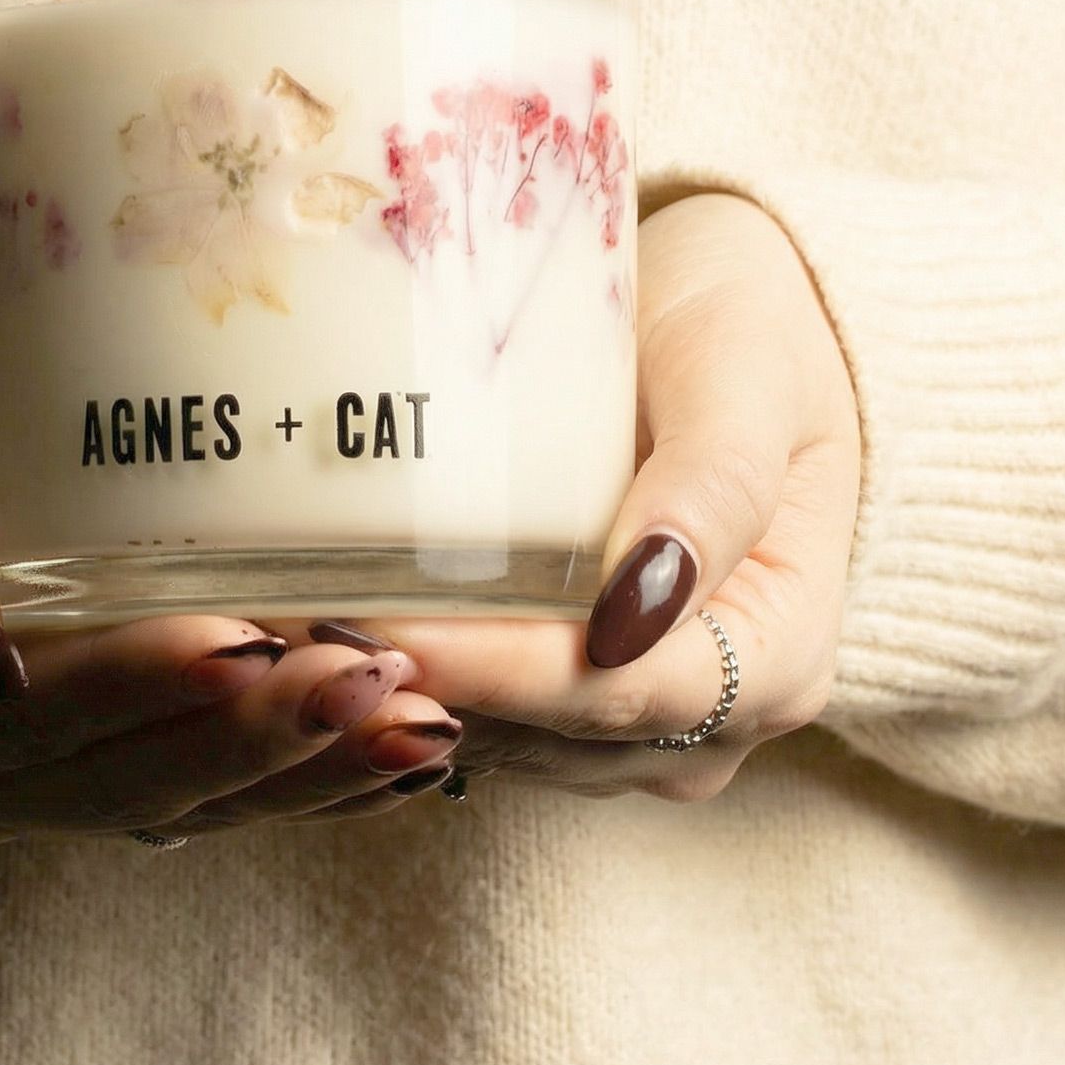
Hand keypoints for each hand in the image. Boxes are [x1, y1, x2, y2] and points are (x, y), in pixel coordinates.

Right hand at [0, 249, 463, 847]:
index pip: (27, 726)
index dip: (138, 692)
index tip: (247, 639)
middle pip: (119, 785)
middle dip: (254, 743)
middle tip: (376, 678)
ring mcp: (25, 770)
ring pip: (176, 803)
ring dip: (303, 777)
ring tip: (421, 725)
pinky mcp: (91, 741)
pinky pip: (198, 784)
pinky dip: (301, 780)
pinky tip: (399, 755)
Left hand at [274, 192, 860, 803]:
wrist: (736, 322)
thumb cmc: (750, 332)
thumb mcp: (747, 379)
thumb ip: (711, 489)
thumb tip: (634, 614)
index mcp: (778, 654)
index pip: (620, 692)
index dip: (501, 672)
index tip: (388, 628)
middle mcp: (714, 718)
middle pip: (552, 735)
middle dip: (427, 689)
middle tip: (296, 632)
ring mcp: (639, 716)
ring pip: (506, 742)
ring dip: (403, 695)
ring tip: (286, 631)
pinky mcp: (572, 692)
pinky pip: (485, 713)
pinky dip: (413, 676)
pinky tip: (324, 629)